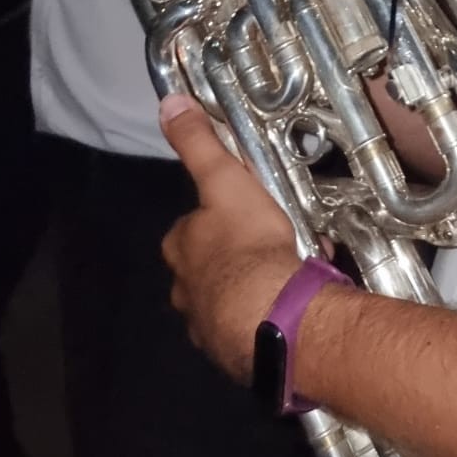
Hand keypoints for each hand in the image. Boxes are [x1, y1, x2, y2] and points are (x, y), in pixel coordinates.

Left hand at [159, 95, 300, 383]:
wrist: (273, 314)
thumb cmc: (248, 243)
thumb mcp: (225, 180)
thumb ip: (199, 143)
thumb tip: (169, 103)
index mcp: (180, 248)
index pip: (191, 227)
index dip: (217, 219)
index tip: (246, 214)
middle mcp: (184, 290)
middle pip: (206, 266)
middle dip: (233, 258)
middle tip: (272, 245)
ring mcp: (206, 325)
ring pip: (226, 299)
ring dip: (250, 289)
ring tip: (287, 278)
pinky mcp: (232, 352)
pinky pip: (247, 329)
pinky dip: (263, 318)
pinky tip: (287, 310)